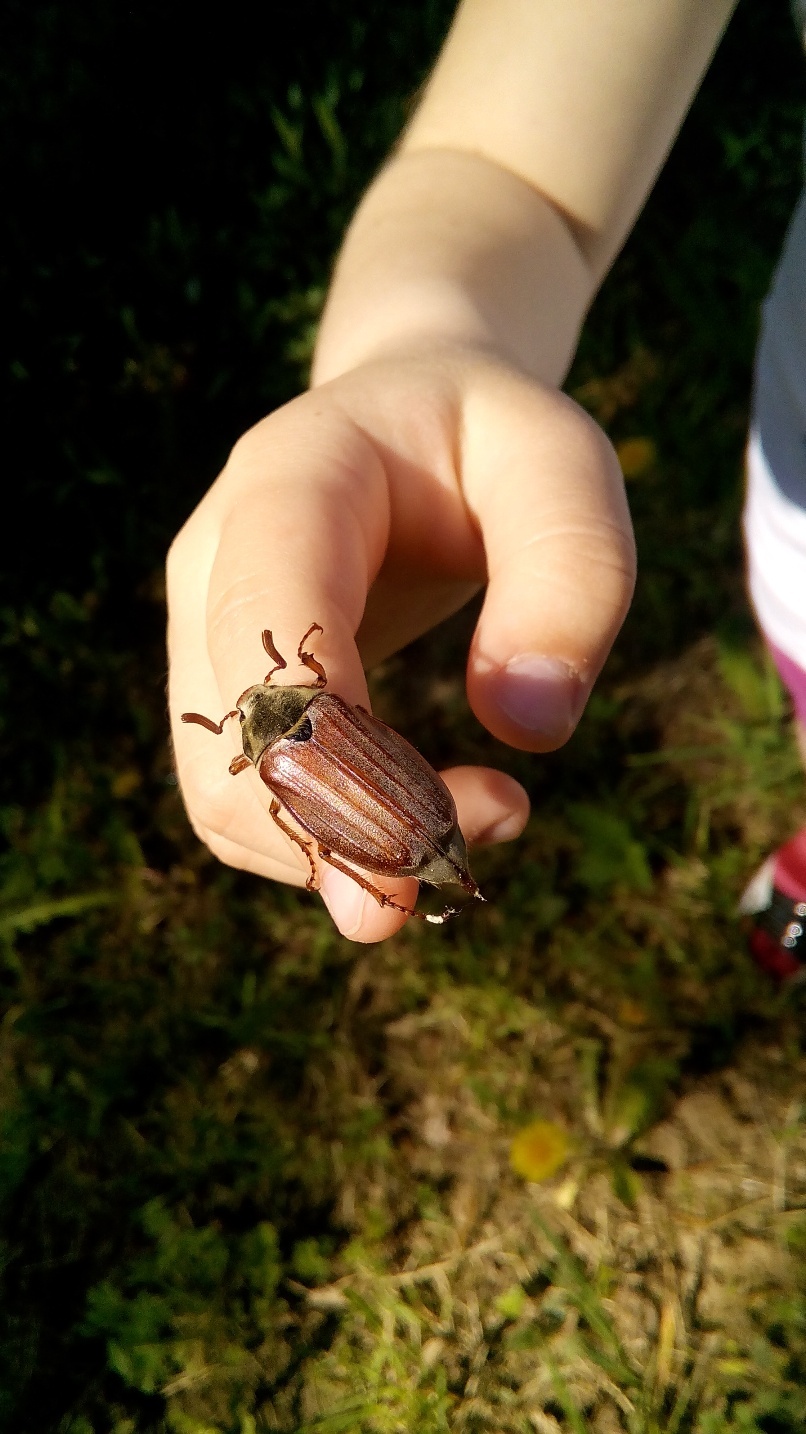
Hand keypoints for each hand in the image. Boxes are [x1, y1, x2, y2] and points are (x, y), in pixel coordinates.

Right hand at [167, 345, 634, 940]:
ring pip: (224, 792)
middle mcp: (216, 561)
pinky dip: (332, 845)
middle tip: (487, 839)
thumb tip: (527, 727)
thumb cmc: (493, 445)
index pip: (270, 618)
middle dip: (348, 824)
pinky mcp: (226, 696)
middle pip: (233, 731)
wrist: (413, 431)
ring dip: (342, 850)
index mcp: (290, 479)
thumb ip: (571, 574)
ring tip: (489, 819)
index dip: (334, 738)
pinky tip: (431, 821)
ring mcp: (205, 633)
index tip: (436, 823)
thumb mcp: (563, 467)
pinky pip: (247, 804)